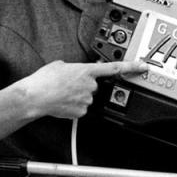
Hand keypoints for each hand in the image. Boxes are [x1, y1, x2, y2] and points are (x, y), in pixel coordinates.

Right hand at [18, 60, 147, 119]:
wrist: (34, 97)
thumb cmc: (43, 80)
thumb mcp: (60, 65)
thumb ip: (73, 67)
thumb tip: (73, 70)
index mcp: (86, 70)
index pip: (115, 68)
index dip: (132, 67)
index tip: (143, 66)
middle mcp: (90, 85)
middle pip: (94, 85)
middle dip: (84, 85)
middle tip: (68, 85)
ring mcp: (86, 99)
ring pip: (87, 97)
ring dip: (77, 96)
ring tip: (62, 94)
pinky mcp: (81, 111)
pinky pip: (81, 108)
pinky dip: (73, 106)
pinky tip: (62, 103)